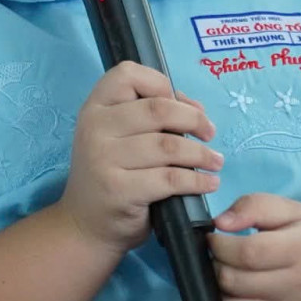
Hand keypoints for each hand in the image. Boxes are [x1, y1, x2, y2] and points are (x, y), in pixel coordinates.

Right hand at [58, 61, 221, 256]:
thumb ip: (150, 116)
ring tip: (214, 162)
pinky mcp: (119, 190)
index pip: (127, 74)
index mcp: (95, 108)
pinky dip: (197, 180)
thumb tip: (195, 109)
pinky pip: (170, 178)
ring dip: (201, 153)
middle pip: (158, 109)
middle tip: (209, 133)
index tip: (181, 104)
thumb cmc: (112, 176)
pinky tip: (207, 183)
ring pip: (168, 145)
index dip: (161, 83)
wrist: (85, 226)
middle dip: (193, 119)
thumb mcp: (118, 138)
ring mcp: (104, 159)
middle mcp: (94, 128)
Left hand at [208, 194, 300, 300]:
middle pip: (235, 283)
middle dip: (215, 267)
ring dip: (216, 298)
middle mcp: (297, 288)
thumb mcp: (292, 211)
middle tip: (219, 261)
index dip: (219, 245)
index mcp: (300, 250)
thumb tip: (220, 223)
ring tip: (222, 284)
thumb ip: (255, 206)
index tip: (214, 240)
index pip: (248, 253)